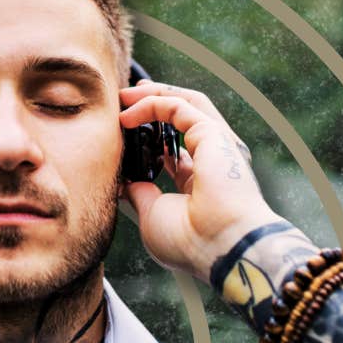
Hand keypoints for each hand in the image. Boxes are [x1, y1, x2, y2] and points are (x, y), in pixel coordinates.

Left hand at [118, 80, 283, 281]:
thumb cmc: (189, 241)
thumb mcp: (153, 216)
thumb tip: (124, 181)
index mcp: (200, 184)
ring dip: (152, 95)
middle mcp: (212, 160)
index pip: (175, 151)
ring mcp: (216, 145)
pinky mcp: (212, 134)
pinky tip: (127, 115)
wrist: (219, 247)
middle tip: (125, 100)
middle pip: (183, 119)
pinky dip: (151, 104)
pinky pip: (178, 106)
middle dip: (153, 104)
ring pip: (185, 103)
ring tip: (124, 95)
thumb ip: (140, 193)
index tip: (123, 133)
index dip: (150, 138)